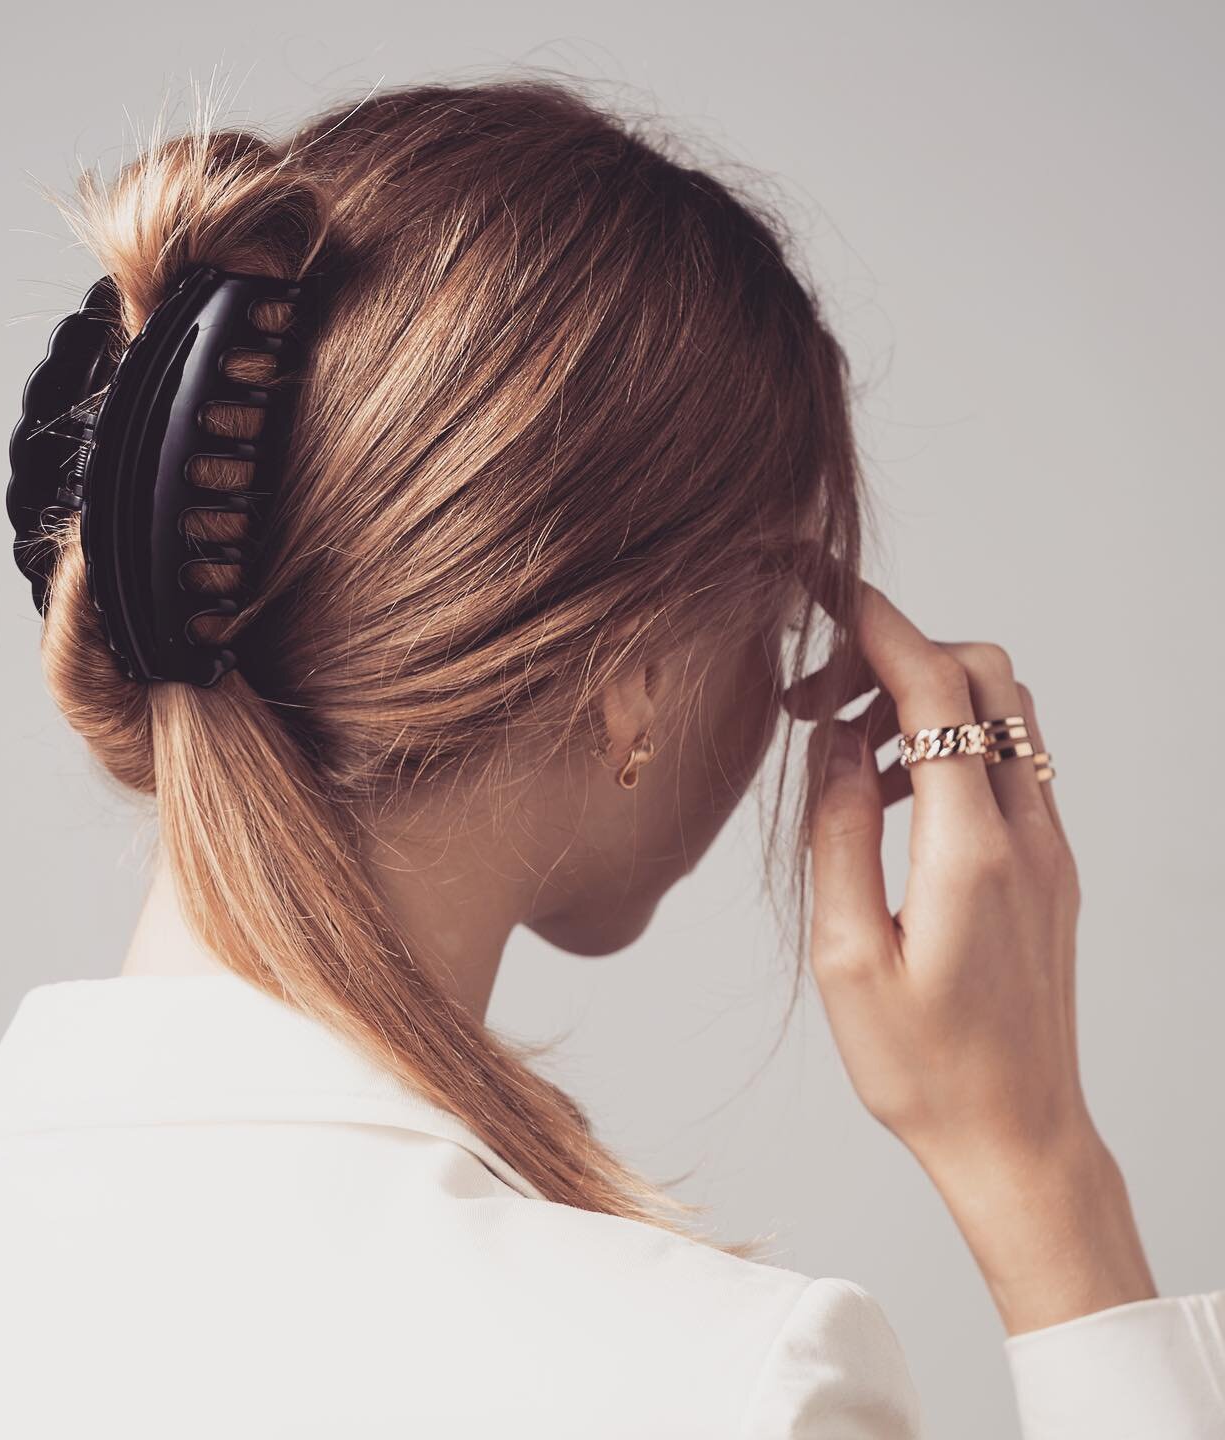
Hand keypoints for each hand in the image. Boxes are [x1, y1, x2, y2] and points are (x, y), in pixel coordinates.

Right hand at [785, 579, 1155, 1334]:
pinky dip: (942, 742)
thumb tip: (832, 745)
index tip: (816, 580)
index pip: (932, 685)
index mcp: (970, 850)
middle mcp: (1026, 831)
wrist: (1018, 1137)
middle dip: (892, 654)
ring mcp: (1048, 845)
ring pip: (1001, 710)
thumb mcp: (847, 956)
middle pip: (982, 673)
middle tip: (809, 695)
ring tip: (834, 749)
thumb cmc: (921, 1067)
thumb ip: (838, 834)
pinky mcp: (1048, 865)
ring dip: (918, 698)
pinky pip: (1004, 762)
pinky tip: (883, 795)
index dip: (872, 618)